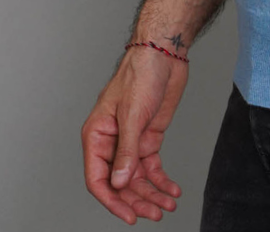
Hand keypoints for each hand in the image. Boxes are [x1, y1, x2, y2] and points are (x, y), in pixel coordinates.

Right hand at [81, 47, 189, 223]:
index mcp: (96, 136)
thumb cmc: (140, 74)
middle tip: (154, 214)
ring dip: (152, 194)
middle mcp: (112, 142)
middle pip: (120, 183)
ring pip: (138, 178)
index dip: (112, 201)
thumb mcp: (132, 114)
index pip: (98, 178)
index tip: (129, 217)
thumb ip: (126, 151)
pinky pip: (152, 167)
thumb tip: (120, 183)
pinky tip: (172, 190)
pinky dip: (162, 180)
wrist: (165, 53)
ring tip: (167, 206)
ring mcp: (131, 141)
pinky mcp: (149, 138)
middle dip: (137, 201)